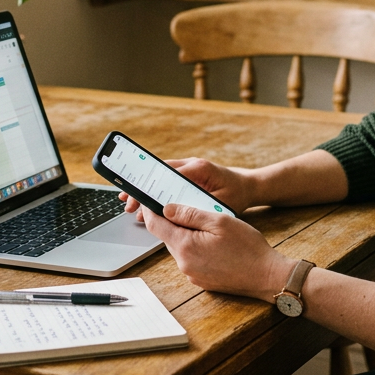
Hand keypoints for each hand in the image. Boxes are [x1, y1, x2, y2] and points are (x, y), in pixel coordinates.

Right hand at [119, 157, 256, 218]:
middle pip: (158, 174)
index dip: (149, 187)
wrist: (248, 185)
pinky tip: (145, 205)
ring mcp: (188, 168)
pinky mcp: (188, 175)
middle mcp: (190, 164)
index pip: (167, 175)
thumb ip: (200, 204)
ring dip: (145, 190)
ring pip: (159, 178)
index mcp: (198, 168)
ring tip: (130, 205)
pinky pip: (166, 182)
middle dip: (141, 189)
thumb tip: (177, 210)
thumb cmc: (237, 194)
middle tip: (126, 202)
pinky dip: (154, 191)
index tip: (136, 196)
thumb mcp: (221, 202)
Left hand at [142, 203, 293, 302]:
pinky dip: (195, 247)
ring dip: (185, 234)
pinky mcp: (201, 280)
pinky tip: (212, 242)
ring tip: (205, 224)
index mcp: (185, 246)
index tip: (151, 199)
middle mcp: (184, 263)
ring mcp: (192, 274)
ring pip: (179, 247)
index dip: (151, 210)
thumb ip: (190, 214)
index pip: (155, 226)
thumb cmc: (248, 247)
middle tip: (184, 206)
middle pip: (167, 236)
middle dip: (171, 221)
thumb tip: (167, 208)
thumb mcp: (220, 221)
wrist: (267, 276)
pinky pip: (191, 259)